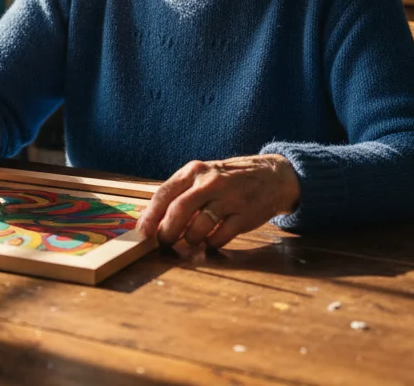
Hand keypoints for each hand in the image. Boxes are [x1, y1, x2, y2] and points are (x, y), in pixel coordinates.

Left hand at [138, 155, 300, 248]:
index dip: (150, 216)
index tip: (142, 233)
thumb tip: (154, 221)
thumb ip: (181, 194)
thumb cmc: (228, 179)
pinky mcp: (245, 215)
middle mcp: (211, 182)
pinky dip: (211, 243)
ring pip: (199, 226)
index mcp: (194, 171)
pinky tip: (211, 239)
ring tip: (191, 240)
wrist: (271, 176)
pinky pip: (220, 236)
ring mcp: (229, 198)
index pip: (164, 193)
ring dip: (190, 239)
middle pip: (179, 210)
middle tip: (164, 243)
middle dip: (167, 232)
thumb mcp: (203, 177)